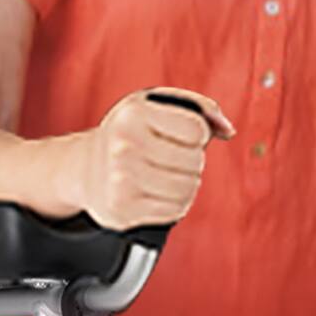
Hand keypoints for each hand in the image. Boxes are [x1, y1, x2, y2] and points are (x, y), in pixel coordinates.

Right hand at [71, 87, 233, 229]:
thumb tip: (229, 131)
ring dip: (189, 184)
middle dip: (193, 160)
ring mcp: (120, 180)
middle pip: (194, 161)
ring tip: (172, 175)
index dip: (199, 133)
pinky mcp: (122, 210)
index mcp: (133, 114)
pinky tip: (162, 192)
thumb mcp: (157, 106)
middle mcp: (123, 146)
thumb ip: (200, 108)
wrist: (86, 168)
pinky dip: (177, 203)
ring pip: (188, 188)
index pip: (196, 129)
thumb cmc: (132, 133)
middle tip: (174, 157)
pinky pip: (175, 210)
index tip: (183, 134)